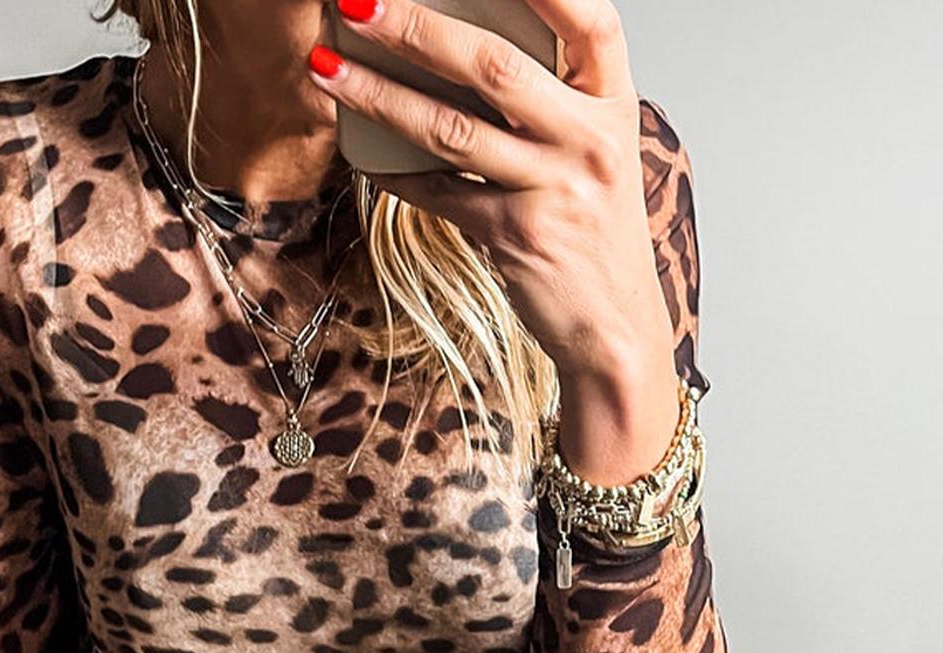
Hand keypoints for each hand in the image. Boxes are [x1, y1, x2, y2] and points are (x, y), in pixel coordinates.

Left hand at [309, 0, 681, 481]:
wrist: (615, 329)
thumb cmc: (593, 231)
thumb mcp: (593, 154)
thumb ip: (551, 102)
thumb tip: (460, 50)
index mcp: (612, 105)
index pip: (592, 20)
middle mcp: (589, 142)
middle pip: (495, 67)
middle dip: (417, 27)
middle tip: (358, 2)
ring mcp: (553, 191)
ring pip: (451, 131)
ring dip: (380, 97)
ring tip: (327, 71)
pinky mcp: (516, 239)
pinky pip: (439, 196)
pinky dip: (395, 176)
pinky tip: (362, 156)